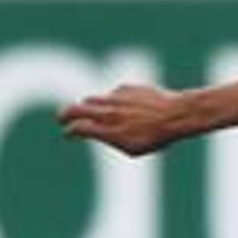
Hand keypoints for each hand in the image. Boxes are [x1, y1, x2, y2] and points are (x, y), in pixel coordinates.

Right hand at [57, 84, 194, 154]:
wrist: (176, 114)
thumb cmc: (157, 137)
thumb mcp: (132, 149)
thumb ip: (110, 139)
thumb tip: (97, 132)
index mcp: (108, 131)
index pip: (78, 127)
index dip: (69, 130)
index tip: (67, 133)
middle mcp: (109, 113)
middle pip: (76, 109)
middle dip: (65, 114)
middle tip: (61, 117)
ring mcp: (116, 98)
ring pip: (92, 100)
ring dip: (87, 106)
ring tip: (89, 112)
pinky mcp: (126, 88)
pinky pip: (112, 94)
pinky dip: (112, 101)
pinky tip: (124, 108)